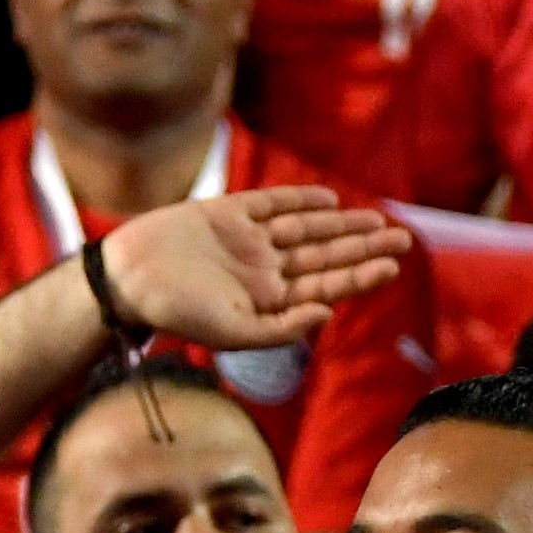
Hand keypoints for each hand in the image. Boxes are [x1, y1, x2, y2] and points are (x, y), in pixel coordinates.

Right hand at [96, 188, 411, 349]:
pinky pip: (270, 204)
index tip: (393, 266)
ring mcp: (247, 241)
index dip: (360, 277)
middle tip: (405, 238)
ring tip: (377, 221)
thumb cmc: (175, 312)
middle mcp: (263, 270)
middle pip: (324, 256)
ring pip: (306, 230)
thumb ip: (282, 328)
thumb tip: (328, 312)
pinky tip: (329, 200)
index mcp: (267, 301)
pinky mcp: (226, 214)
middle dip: (363, 248)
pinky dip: (299, 201)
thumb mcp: (232, 331)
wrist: (127, 276)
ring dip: (341, 225)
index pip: (325, 286)